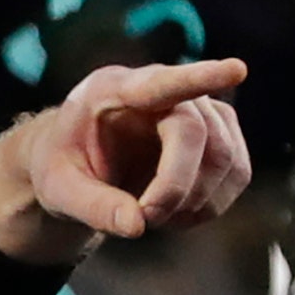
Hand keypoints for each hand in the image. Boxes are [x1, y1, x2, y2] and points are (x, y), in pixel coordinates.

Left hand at [0, 59, 251, 261]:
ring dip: (196, 201)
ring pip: (224, 156)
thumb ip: (92, 205)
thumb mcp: (57, 189)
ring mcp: (196, 111)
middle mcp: (160, 92)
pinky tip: (176, 214)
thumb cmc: (61, 167)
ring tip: (153, 217)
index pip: (159, 82)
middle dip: (176, 187)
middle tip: (146, 218)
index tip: (236, 70)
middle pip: (194, 132)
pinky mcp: (218, 136)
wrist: (77, 166)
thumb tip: (137, 225)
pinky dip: (210, 204)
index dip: (199, 77)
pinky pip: (236, 173)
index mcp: (110, 90)